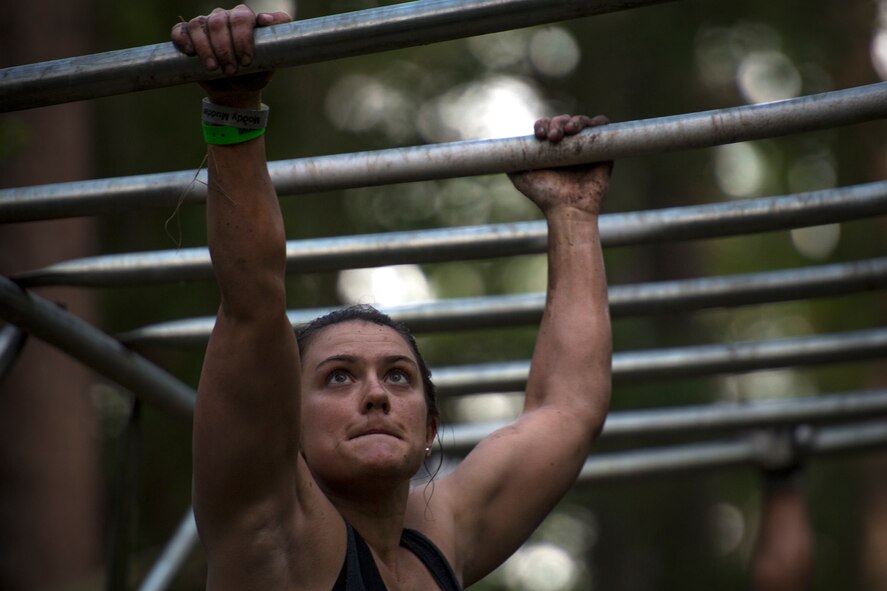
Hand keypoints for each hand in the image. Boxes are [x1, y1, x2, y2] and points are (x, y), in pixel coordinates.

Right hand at [171, 4, 292, 106]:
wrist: (235, 92)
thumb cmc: (254, 74)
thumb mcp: (271, 62)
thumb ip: (276, 40)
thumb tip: (266, 19)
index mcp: (246, 19)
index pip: (243, 17)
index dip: (244, 36)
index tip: (247, 60)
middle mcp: (225, 18)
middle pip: (220, 21)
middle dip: (225, 47)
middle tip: (231, 69)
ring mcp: (205, 25)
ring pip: (199, 25)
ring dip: (206, 48)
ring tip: (214, 69)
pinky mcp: (188, 36)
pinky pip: (180, 31)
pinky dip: (183, 40)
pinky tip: (190, 53)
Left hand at [509, 114, 611, 216]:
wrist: (567, 208)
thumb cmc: (545, 196)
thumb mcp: (521, 178)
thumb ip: (511, 163)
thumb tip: (499, 150)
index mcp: (551, 149)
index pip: (547, 126)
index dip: (543, 124)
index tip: (539, 134)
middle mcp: (569, 146)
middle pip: (564, 121)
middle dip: (557, 123)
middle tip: (553, 137)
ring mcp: (586, 147)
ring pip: (582, 122)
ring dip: (575, 121)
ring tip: (569, 131)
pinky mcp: (604, 150)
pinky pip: (603, 127)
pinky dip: (597, 121)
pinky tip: (587, 126)